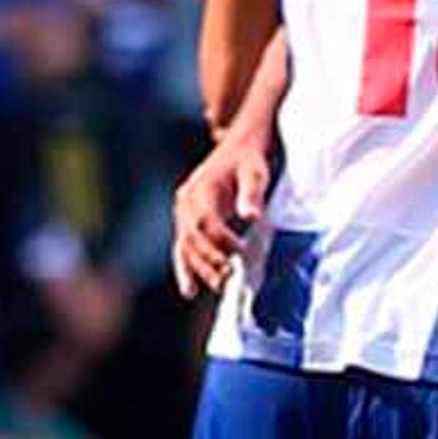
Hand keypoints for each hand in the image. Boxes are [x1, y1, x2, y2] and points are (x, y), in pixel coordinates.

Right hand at [171, 133, 271, 299]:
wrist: (237, 148)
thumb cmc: (249, 160)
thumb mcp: (255, 171)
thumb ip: (252, 193)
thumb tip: (252, 217)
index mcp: (201, 188)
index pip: (206, 221)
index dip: (221, 240)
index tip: (242, 253)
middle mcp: (186, 201)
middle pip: (192, 237)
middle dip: (209, 259)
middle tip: (228, 278)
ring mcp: (183, 212)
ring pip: (185, 246)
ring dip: (199, 268)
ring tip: (218, 286)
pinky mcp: (186, 221)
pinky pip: (182, 248)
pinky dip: (186, 268)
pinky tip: (190, 291)